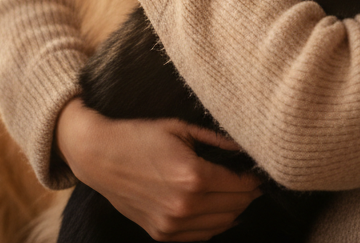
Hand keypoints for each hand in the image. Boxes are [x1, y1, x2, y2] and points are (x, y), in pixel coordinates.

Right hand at [56, 97, 261, 240]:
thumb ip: (217, 139)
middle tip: (252, 180)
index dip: (254, 178)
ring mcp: (171, 225)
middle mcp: (184, 206)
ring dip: (235, 210)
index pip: (240, 185)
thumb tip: (246, 146)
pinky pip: (201, 236)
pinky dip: (215, 224)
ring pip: (222, 225)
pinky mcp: (161, 234)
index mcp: (192, 177)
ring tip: (237, 192)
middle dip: (248, 193)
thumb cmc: (141, 136)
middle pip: (236, 207)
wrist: (100, 156)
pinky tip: (217, 207)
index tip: (259, 170)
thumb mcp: (181, 127)